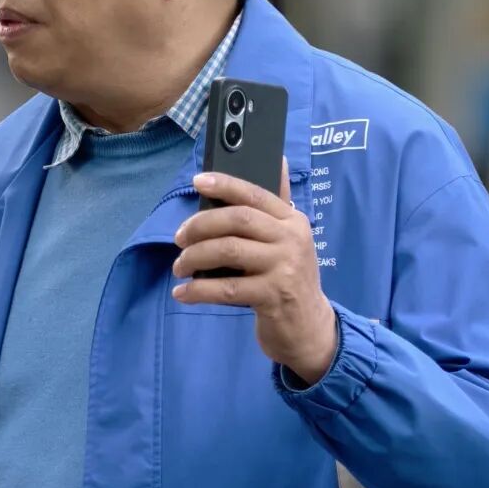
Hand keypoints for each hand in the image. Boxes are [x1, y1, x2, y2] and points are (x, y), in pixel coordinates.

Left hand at [172, 159, 337, 385]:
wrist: (309, 328)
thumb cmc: (289, 278)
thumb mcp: (289, 240)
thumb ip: (277, 205)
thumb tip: (278, 159)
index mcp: (293, 220)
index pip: (254, 194)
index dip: (224, 184)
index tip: (197, 181)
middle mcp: (291, 239)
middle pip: (237, 219)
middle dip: (200, 226)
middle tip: (179, 238)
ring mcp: (284, 268)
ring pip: (227, 251)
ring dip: (194, 257)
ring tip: (179, 267)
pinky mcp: (273, 296)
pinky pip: (226, 288)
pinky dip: (198, 291)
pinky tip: (182, 293)